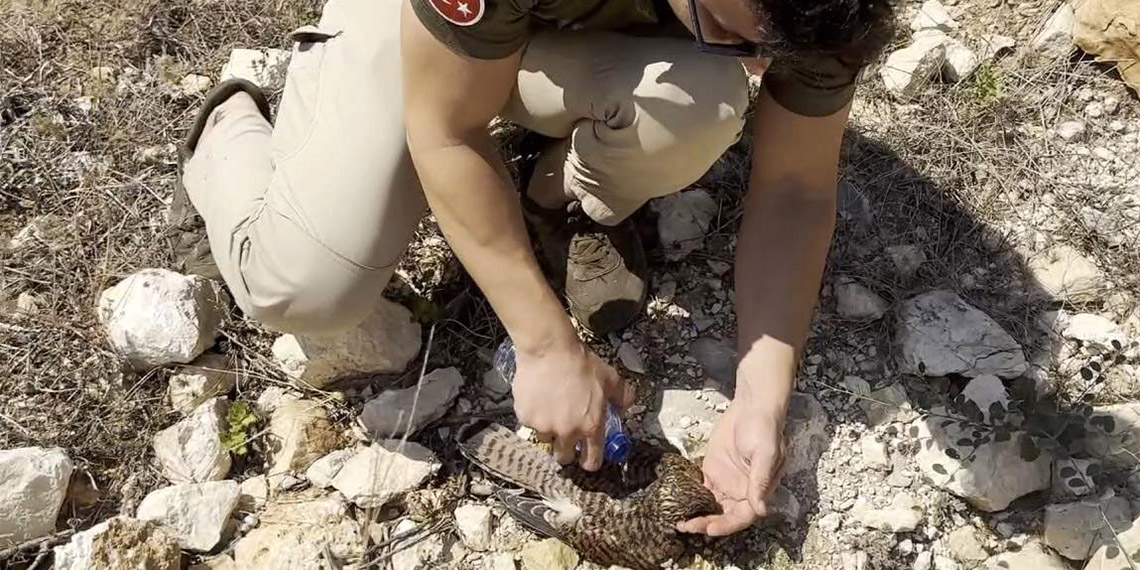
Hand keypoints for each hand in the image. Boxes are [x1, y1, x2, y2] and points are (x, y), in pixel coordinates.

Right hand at [511, 337, 633, 470]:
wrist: (550, 349)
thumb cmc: (582, 363)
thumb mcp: (610, 378)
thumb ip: (622, 396)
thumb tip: (626, 406)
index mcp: (591, 426)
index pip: (592, 459)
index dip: (590, 462)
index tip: (586, 460)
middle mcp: (567, 432)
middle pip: (564, 457)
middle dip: (566, 450)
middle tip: (565, 436)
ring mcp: (544, 426)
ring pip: (545, 440)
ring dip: (548, 431)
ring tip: (550, 411)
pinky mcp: (526, 417)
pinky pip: (530, 423)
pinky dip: (533, 415)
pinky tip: (537, 399)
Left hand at [677, 399, 785, 535]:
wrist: (751, 407)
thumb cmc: (764, 429)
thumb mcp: (766, 454)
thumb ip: (760, 482)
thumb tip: (760, 510)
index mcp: (757, 491)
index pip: (742, 517)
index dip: (726, 525)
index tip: (709, 529)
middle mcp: (741, 492)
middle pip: (723, 516)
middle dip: (706, 523)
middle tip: (686, 526)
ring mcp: (726, 482)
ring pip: (710, 506)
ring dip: (696, 515)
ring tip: (679, 520)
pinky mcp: (712, 471)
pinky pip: (700, 489)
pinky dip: (690, 497)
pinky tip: (678, 502)